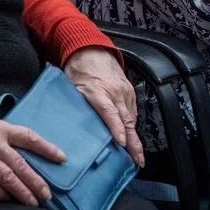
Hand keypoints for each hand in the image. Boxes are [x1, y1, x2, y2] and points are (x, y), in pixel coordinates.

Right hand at [0, 111, 64, 204]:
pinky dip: (0, 194)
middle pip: (22, 164)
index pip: (29, 137)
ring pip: (9, 178)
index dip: (47, 148)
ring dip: (23, 192)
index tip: (61, 158)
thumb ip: (2, 136)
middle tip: (47, 194)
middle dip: (37, 181)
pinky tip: (8, 200)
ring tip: (33, 203)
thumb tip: (19, 151)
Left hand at [63, 48, 144, 167]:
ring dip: (135, 137)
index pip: (109, 112)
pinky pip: (133, 111)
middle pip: (126, 119)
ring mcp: (124, 91)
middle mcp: (114, 92)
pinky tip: (132, 137)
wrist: (91, 49)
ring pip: (132, 118)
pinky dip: (133, 125)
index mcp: (98, 91)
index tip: (121, 142)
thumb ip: (76, 106)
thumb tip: (71, 126)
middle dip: (133, 142)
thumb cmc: (79, 69)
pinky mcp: (129, 91)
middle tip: (137, 159)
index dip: (116, 128)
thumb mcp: (72, 87)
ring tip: (137, 155)